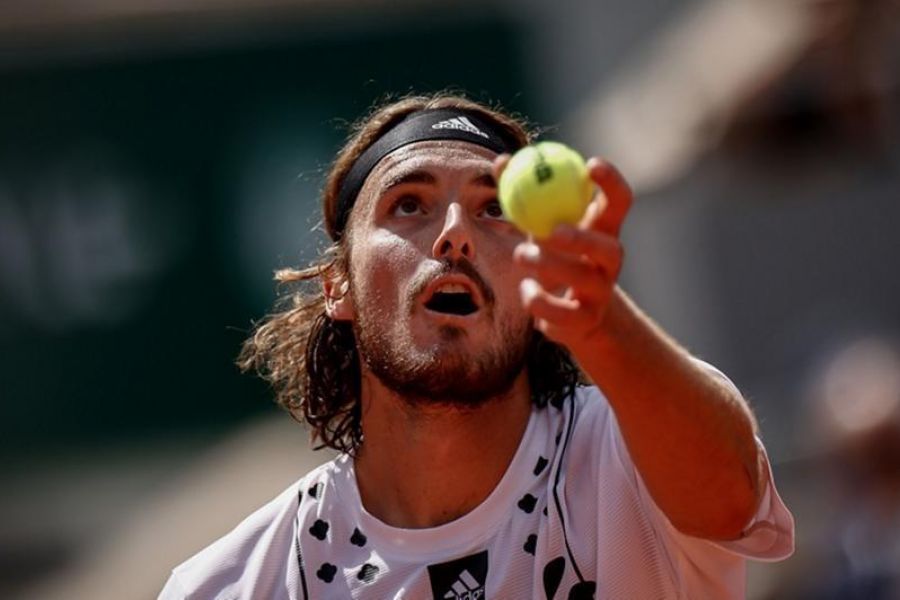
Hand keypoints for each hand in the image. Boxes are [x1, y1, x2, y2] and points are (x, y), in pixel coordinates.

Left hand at [493, 154, 632, 353]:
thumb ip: (524, 194)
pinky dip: (539, 300)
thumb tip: (502, 161)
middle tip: (552, 230)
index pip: (620, 201)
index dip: (612, 182)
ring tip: (521, 255)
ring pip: (583, 279)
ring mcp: (601, 292)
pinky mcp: (585, 320)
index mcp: (604, 229)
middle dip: (582, 238)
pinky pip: (562, 313)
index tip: (591, 164)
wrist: (571, 313)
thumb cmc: (555, 256)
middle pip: (608, 247)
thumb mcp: (541, 224)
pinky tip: (526, 290)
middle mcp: (609, 261)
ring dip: (550, 266)